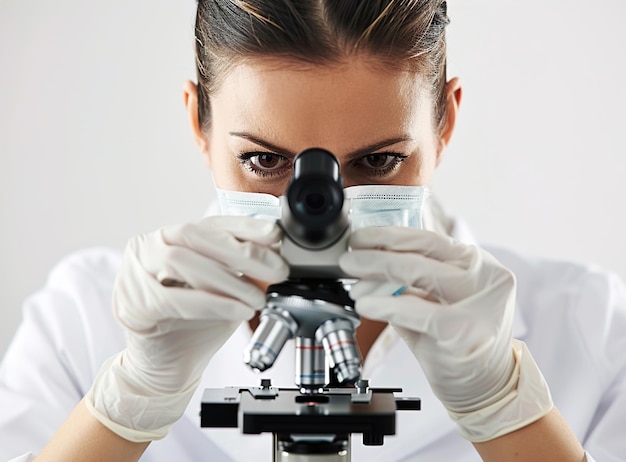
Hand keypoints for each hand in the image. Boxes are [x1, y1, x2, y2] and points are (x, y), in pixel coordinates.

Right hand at [85, 216, 288, 441]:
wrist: (164, 368)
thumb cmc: (193, 326)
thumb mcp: (227, 292)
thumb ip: (244, 270)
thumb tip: (277, 254)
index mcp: (172, 237)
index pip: (211, 223)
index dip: (246, 226)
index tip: (276, 235)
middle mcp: (149, 247)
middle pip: (196, 236)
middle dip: (243, 251)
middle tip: (277, 268)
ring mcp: (135, 273)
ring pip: (181, 261)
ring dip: (229, 280)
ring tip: (258, 298)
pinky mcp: (133, 303)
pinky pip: (174, 298)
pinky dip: (213, 303)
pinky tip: (240, 311)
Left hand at [339, 227, 552, 441]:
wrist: (486, 387)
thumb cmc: (460, 339)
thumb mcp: (439, 301)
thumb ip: (412, 281)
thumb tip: (368, 259)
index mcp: (481, 265)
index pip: (431, 239)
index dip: (391, 235)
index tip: (362, 237)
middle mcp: (487, 278)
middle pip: (420, 254)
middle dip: (376, 253)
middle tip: (349, 257)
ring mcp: (479, 304)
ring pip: (417, 274)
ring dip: (374, 274)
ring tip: (352, 280)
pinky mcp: (463, 332)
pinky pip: (414, 310)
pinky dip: (384, 305)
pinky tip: (365, 305)